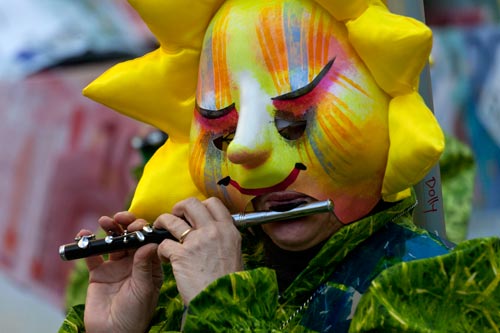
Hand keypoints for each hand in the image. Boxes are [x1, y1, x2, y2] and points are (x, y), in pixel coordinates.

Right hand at [82, 212, 162, 332]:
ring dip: (109, 228)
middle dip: (126, 224)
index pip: (148, 241)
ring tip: (105, 221)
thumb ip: (144, 265)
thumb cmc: (136, 314)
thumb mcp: (144, 289)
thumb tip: (149, 242)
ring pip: (113, 242)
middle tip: (121, 217)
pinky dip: (88, 244)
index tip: (137, 225)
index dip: (143, 230)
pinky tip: (84, 235)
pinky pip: (93, 254)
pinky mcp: (98, 273)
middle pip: (130, 237)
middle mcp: (134, 263)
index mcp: (150, 265)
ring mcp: (116, 266)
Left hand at [154, 197, 242, 304]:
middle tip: (175, 218)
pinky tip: (164, 258)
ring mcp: (196, 241)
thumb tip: (213, 231)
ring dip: (162, 223)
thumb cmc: (227, 282)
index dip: (200, 205)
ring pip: (171, 219)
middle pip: (191, 203)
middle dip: (179, 208)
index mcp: (228, 230)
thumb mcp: (234, 253)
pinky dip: (160, 250)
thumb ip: (223, 238)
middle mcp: (213, 231)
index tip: (194, 214)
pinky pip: (162, 243)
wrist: (223, 302)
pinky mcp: (180, 255)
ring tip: (160, 232)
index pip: (213, 203)